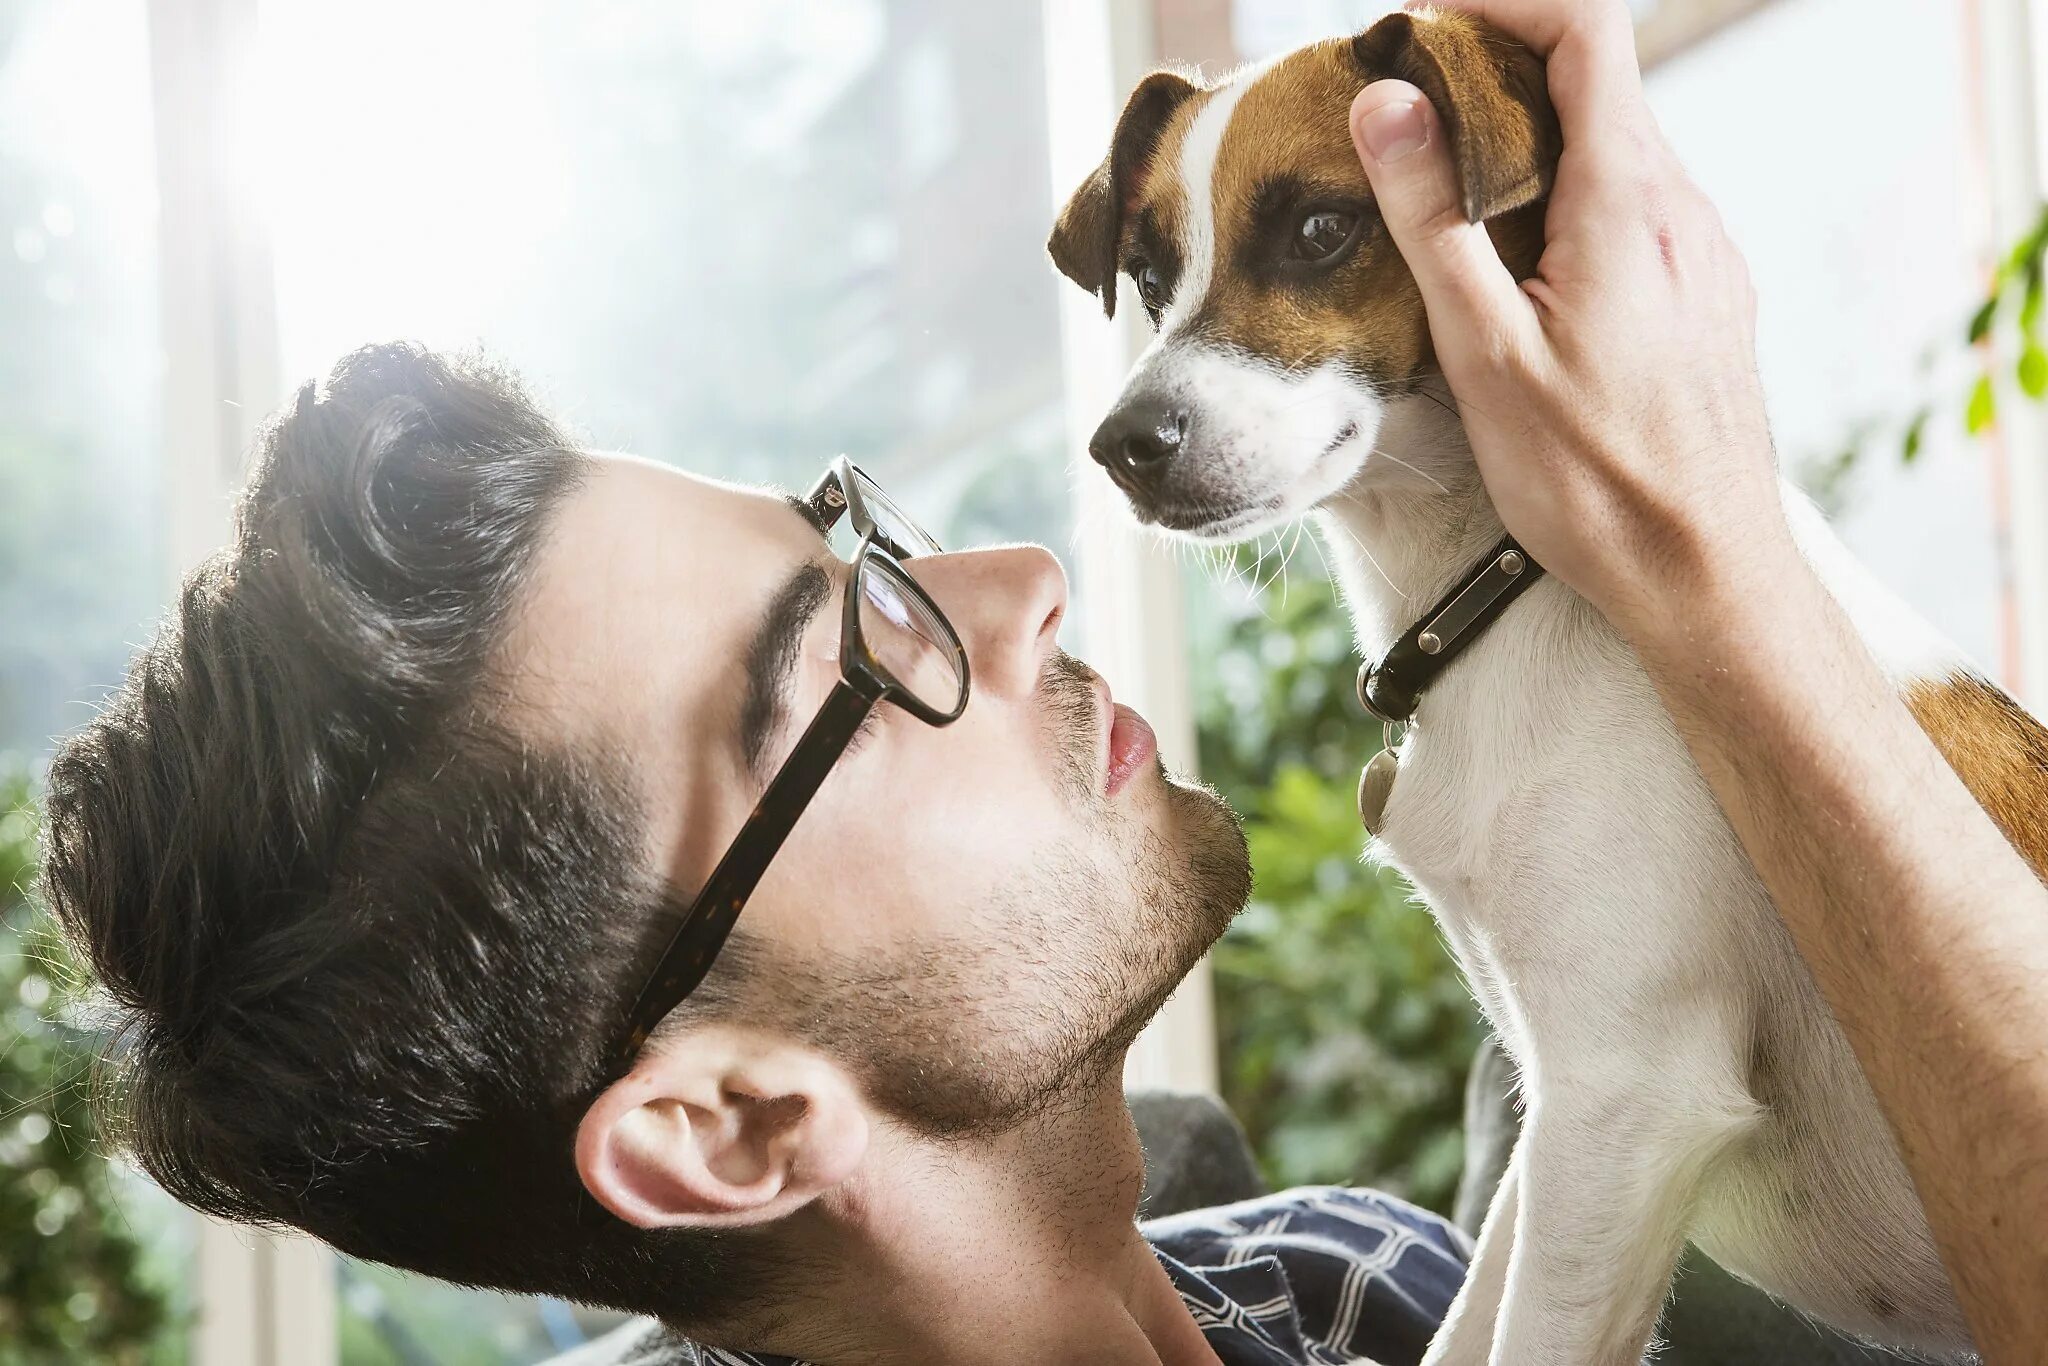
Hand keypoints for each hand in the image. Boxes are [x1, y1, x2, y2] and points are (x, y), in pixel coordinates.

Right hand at [1349, 0, 1787, 639]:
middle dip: (1495, 76)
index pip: (1586, 33)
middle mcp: (1684, 210)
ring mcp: (1704, 254)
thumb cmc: (1594, 480)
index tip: (1420, 22)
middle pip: (1596, 86)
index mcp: (1630, 204)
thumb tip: (1387, 104)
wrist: (1703, 572)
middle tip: (1404, 115)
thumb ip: (1434, 219)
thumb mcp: (1486, 352)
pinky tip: (1514, 271)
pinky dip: (1567, 201)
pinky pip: (1635, 213)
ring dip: (1529, 146)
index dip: (1502, 3)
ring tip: (1444, 196)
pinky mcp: (1706, 298)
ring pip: (1615, 152)